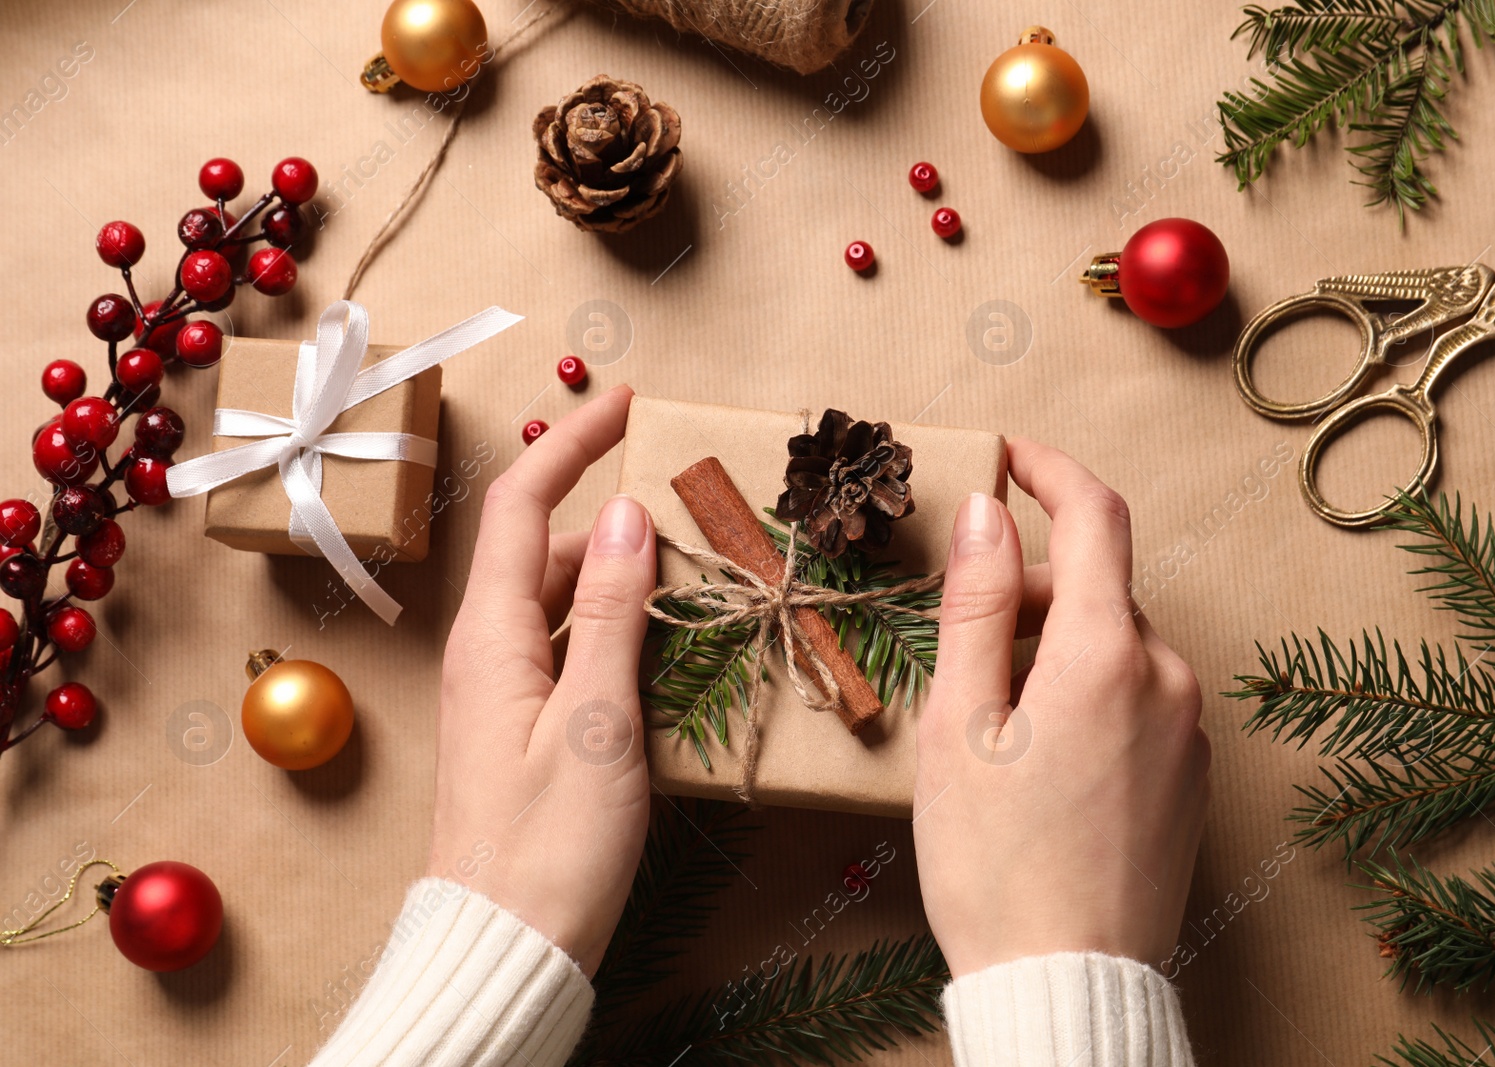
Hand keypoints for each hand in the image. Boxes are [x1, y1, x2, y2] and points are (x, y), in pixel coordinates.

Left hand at [429, 385, 654, 975]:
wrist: (508, 948)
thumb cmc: (549, 847)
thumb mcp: (596, 720)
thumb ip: (612, 612)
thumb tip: (627, 514)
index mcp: (491, 635)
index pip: (523, 504)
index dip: (572, 444)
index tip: (627, 404)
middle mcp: (489, 650)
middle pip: (549, 549)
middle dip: (615, 516)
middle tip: (696, 506)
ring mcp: (505, 691)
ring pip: (566, 602)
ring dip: (625, 578)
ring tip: (699, 573)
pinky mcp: (527, 728)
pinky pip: (573, 650)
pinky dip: (619, 630)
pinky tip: (670, 644)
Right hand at [912, 438, 1208, 976]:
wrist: (1066, 983)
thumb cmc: (996, 864)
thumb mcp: (961, 724)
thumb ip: (979, 605)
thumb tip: (990, 511)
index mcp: (1106, 655)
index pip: (1096, 515)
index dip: (1050, 469)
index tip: (1010, 454)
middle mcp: (1167, 678)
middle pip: (1098, 588)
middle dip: (1030, 592)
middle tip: (961, 652)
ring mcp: (1189, 729)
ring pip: (1116, 645)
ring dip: (1056, 649)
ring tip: (995, 728)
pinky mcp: (1192, 772)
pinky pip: (1138, 696)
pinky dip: (1087, 693)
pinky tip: (1042, 762)